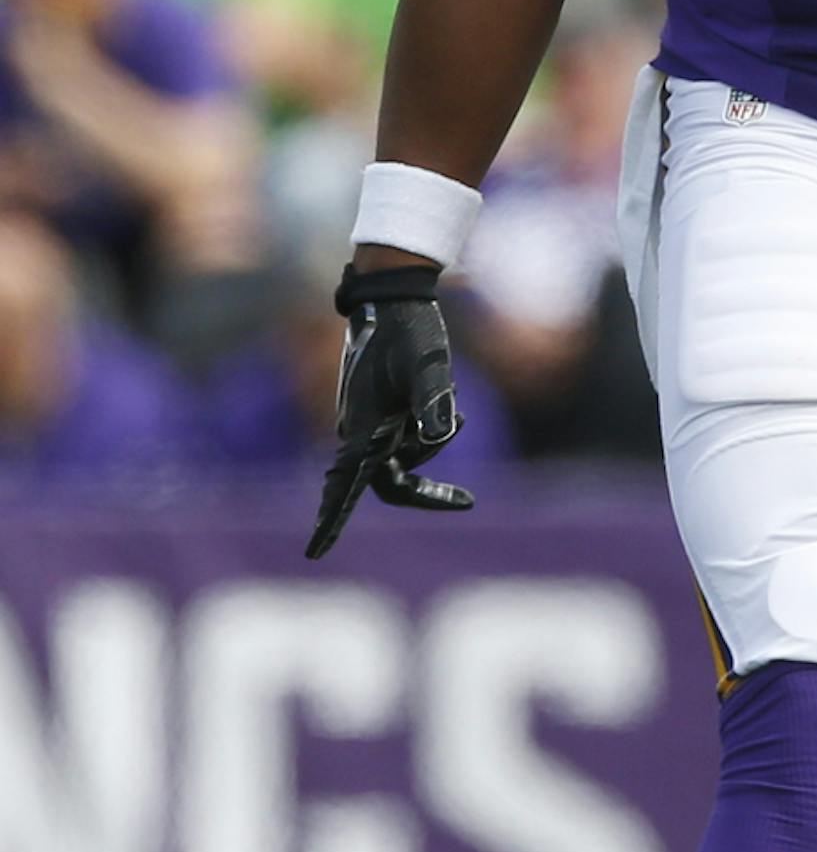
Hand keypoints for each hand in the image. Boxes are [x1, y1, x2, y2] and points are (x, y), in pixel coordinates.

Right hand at [306, 271, 473, 558]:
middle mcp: (362, 431)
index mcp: (363, 428)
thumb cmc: (409, 331)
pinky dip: (432, 432)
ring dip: (434, 445)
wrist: (394, 298)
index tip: (314, 553)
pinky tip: (455, 406)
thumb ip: (433, 401)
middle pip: (390, 483)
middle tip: (467, 500)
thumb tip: (440, 434)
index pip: (345, 486)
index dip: (331, 521)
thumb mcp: (429, 366)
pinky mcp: (383, 412)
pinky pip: (409, 439)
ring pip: (404, 458)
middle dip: (425, 492)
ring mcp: (371, 422)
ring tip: (458, 408)